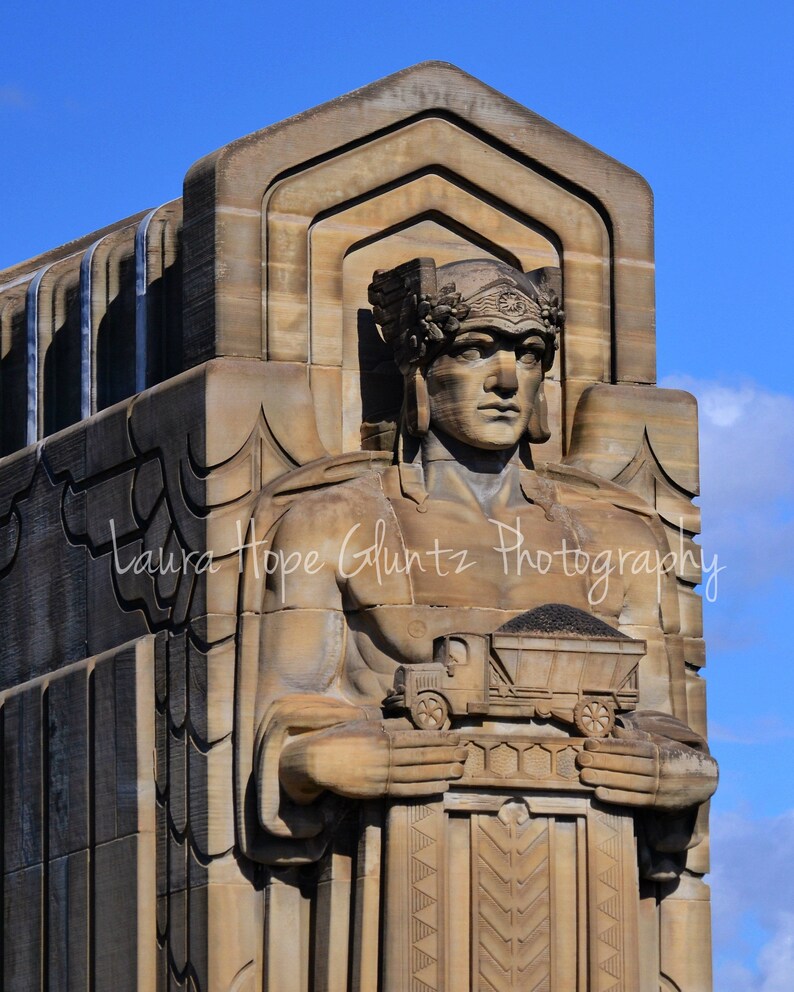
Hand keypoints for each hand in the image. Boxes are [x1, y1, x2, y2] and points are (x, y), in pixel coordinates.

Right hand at [279, 720, 466, 802]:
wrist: (315, 762)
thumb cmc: (338, 739)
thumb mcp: (363, 725)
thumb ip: (386, 726)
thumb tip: (408, 725)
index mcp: (382, 736)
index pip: (418, 737)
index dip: (439, 738)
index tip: (456, 737)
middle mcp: (385, 756)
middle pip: (422, 755)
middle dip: (446, 754)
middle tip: (465, 752)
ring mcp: (381, 774)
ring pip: (418, 773)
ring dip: (441, 771)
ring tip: (459, 769)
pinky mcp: (377, 790)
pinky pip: (407, 790)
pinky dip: (426, 788)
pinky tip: (441, 785)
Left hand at [576, 727, 717, 810]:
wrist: (706, 781)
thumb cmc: (677, 757)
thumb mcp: (663, 743)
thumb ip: (640, 737)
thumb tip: (616, 730)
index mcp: (659, 751)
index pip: (629, 747)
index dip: (608, 745)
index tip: (589, 743)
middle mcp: (659, 769)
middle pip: (626, 764)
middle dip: (601, 761)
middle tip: (580, 759)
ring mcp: (660, 787)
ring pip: (628, 782)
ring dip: (604, 779)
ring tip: (584, 776)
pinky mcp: (659, 803)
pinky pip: (635, 800)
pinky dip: (617, 797)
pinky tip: (600, 794)